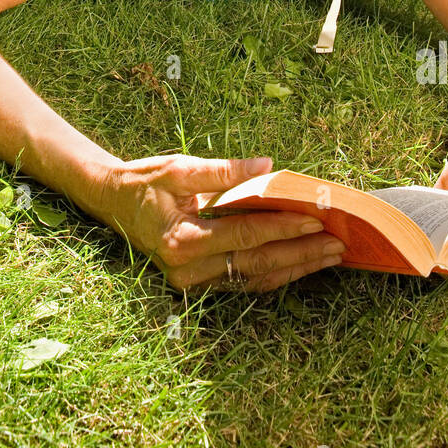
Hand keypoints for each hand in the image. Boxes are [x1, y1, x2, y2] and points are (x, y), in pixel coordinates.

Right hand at [99, 154, 345, 292]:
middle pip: (256, 263)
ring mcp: (194, 282)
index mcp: (182, 240)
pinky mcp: (199, 282)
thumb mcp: (178, 168)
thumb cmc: (142, 182)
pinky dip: (274, 271)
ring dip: (294, 267)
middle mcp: (188, 270)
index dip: (282, 227)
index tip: (314, 219)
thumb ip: (224, 171)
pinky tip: (300, 263)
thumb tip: (267, 165)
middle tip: (336, 243)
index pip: (244, 234)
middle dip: (300, 254)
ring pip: (255, 278)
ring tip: (328, 256)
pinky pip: (244, 281)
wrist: (110, 202)